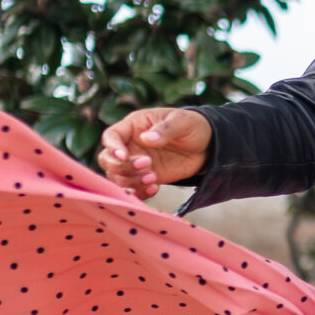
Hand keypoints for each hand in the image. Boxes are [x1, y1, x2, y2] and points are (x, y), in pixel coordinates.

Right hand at [97, 106, 211, 197]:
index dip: (113, 147)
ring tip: (153, 178)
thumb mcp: (182, 122)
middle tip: (146, 164)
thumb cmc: (192, 126)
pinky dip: (139, 192)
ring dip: (131, 181)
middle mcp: (130, 145)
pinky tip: (155, 188)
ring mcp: (136, 163)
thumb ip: (164, 129)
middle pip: (107, 159)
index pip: (111, 136)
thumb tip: (145, 139)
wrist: (207, 145)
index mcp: (134, 126)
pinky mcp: (145, 178)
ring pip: (117, 177)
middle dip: (121, 167)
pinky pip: (133, 189)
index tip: (124, 155)